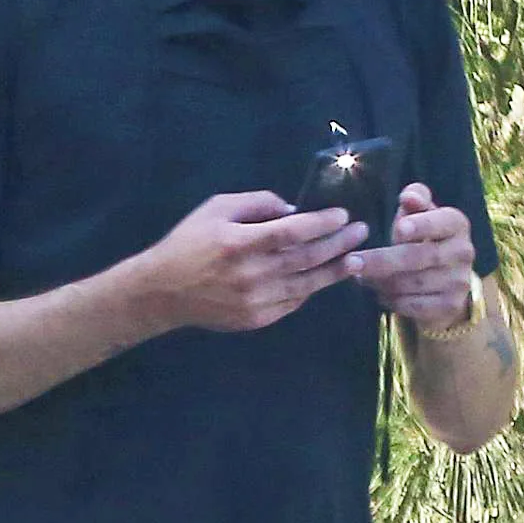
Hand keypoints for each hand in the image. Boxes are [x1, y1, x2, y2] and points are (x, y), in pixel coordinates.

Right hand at [135, 191, 365, 334]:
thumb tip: (294, 210)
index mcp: (240, 242)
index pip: (293, 231)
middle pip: (306, 258)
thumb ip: (257, 203)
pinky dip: (309, 290)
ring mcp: (255, 300)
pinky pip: (291, 303)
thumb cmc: (189, 243)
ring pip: (306, 285)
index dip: (321, 223)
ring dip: (334, 272)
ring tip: (356, 260)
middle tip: (360, 232)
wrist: (163, 292)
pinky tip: (322, 278)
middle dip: (338, 243)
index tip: (341, 215)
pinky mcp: (256, 319)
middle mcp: (251, 274)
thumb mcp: (216, 209)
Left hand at [354, 187, 481, 333]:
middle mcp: (463, 252)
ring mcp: (458, 281)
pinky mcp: (450, 305)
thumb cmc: (424, 238)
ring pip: (412, 284)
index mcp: (456, 224)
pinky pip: (412, 305)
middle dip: (382, 260)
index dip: (421, 226)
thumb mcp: (420, 214)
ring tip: (359, 276)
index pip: (441, 223)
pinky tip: (378, 292)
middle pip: (420, 257)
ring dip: (380, 282)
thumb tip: (408, 196)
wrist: (446, 280)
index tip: (399, 229)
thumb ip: (415, 200)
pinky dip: (390, 299)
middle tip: (350, 262)